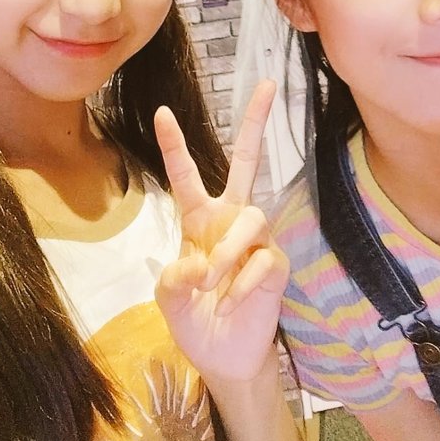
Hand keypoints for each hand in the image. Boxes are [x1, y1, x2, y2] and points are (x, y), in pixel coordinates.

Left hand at [154, 80, 288, 382]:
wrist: (224, 356)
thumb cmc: (194, 318)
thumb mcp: (168, 298)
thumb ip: (174, 277)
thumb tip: (201, 263)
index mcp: (199, 219)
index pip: (186, 174)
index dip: (174, 144)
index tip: (162, 111)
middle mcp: (231, 219)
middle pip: (248, 161)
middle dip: (256, 121)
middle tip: (269, 83)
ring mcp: (257, 239)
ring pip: (252, 218)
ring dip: (229, 251)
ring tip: (214, 282)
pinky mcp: (277, 263)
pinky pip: (264, 260)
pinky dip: (242, 285)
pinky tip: (234, 302)